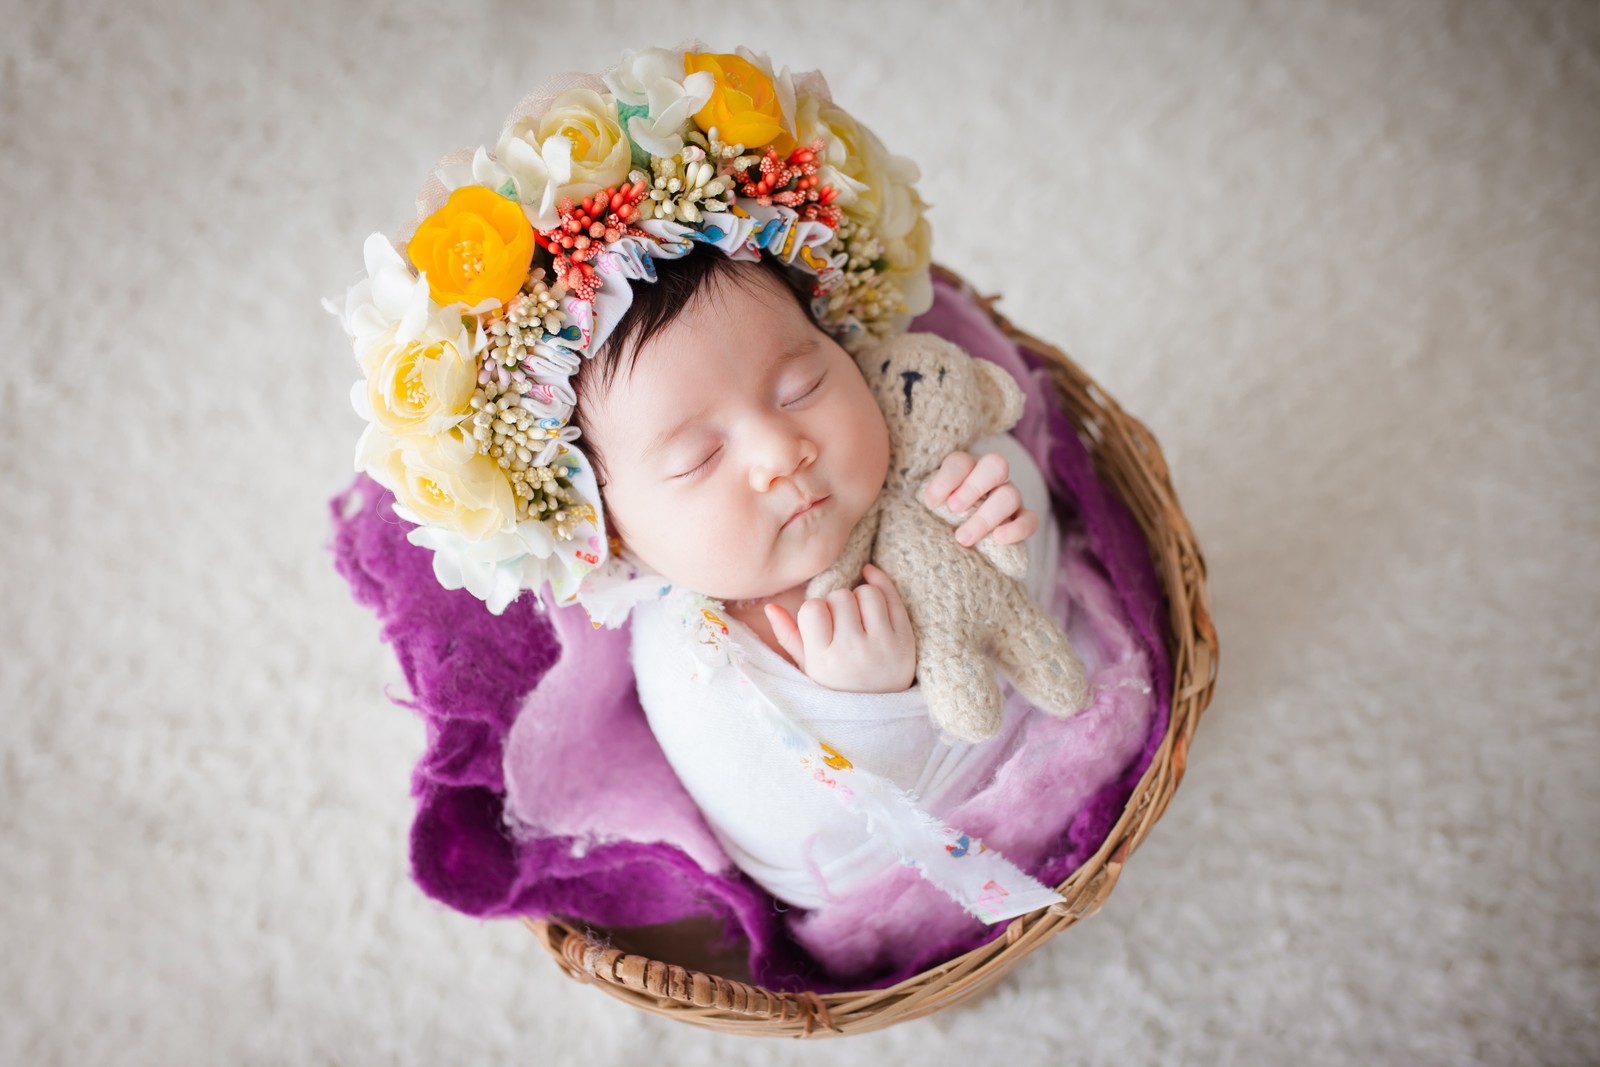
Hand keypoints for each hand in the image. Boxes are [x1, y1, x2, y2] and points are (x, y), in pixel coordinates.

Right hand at [765, 564, 915, 692]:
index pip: (813, 608)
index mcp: (824, 659)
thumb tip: (770, 605)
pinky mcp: (905, 639)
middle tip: (841, 621)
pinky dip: (879, 583)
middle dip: (838, 603)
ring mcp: (882, 644)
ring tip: (858, 614)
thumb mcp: (808, 667)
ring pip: (867, 592)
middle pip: (840, 597)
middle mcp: (853, 650)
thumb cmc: (837, 686)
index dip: (815, 609)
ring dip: (859, 597)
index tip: (820, 622)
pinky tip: (869, 579)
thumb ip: (788, 636)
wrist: (880, 712)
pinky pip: (891, 596)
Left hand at [922, 450, 1040, 546]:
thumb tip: (908, 498)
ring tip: (962, 537)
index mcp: (965, 468)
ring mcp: (1009, 497)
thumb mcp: (926, 504)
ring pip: (1010, 495)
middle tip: (953, 510)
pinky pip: (1030, 520)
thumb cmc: (936, 518)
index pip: (960, 462)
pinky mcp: (1022, 519)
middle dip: (973, 487)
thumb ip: (922, 498)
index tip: (930, 501)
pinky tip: (999, 539)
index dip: (946, 479)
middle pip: (995, 466)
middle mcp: (991, 478)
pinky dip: (1017, 529)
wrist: (952, 543)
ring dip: (986, 516)